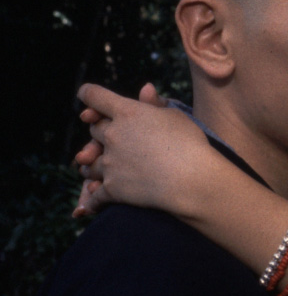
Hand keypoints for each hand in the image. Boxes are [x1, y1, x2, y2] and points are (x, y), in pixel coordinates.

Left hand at [72, 83, 206, 217]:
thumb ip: (156, 104)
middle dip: (100, 132)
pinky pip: (95, 196)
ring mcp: (110, 163)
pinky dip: (90, 201)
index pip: (95, 96)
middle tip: (110, 138)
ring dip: (92, 164)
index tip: (86, 95)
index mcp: (127, 112)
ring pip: (89, 163)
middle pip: (94, 130)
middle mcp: (113, 135)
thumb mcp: (176, 117)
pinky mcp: (113, 188)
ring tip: (94, 169)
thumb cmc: (191, 145)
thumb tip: (145, 88)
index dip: (89, 94)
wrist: (194, 181)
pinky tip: (85, 207)